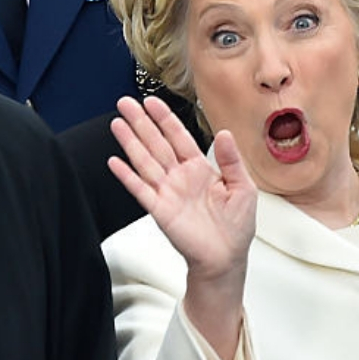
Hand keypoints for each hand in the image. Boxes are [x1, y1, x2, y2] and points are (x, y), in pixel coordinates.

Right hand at [107, 96, 255, 281]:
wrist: (226, 258)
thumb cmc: (236, 226)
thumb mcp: (243, 188)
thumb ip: (231, 160)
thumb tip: (224, 133)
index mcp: (199, 168)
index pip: (178, 136)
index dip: (164, 118)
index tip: (151, 101)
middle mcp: (179, 176)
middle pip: (156, 143)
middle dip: (141, 123)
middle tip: (125, 103)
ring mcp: (167, 192)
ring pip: (145, 161)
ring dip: (130, 142)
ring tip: (117, 124)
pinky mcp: (160, 210)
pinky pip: (141, 190)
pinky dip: (127, 176)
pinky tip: (115, 162)